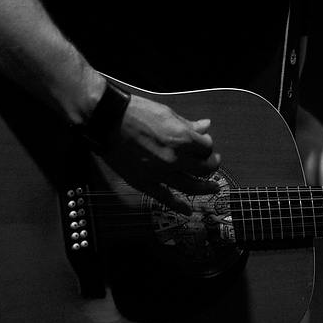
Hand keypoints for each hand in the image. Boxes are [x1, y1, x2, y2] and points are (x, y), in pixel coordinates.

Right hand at [101, 94, 220, 212]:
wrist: (109, 120)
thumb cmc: (137, 112)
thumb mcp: (167, 113)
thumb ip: (188, 124)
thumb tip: (206, 126)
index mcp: (182, 138)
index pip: (206, 147)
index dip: (207, 145)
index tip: (203, 142)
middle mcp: (174, 158)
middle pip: (203, 168)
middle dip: (211, 165)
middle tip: (212, 163)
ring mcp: (160, 172)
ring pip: (190, 186)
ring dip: (205, 187)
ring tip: (213, 187)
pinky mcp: (144, 182)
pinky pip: (165, 198)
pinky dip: (178, 205)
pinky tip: (188, 210)